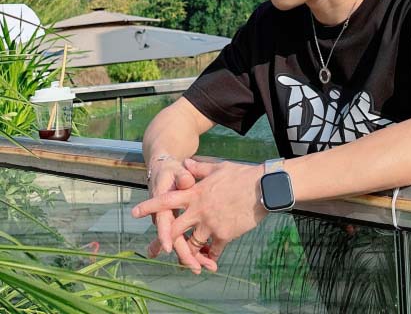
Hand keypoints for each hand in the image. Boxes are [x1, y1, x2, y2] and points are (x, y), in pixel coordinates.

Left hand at [133, 159, 266, 270]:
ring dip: (189, 251)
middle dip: (163, 240)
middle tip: (154, 249)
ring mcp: (211, 223)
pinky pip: (213, 250)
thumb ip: (199, 168)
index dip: (150, 207)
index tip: (135, 212)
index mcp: (196, 192)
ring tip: (187, 257)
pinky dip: (210, 256)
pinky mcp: (224, 234)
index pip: (167, 200)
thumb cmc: (240, 175)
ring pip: (192, 243)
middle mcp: (199, 210)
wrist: (263, 187)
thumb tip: (187, 163)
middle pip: (175, 229)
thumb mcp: (218, 167)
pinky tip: (210, 260)